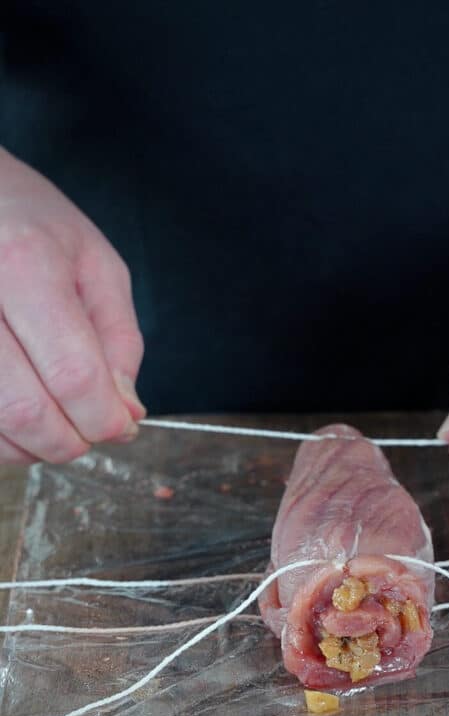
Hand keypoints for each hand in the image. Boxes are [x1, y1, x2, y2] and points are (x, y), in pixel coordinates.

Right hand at [0, 148, 144, 464]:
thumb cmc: (31, 225)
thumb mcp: (96, 265)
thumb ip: (119, 341)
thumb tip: (124, 412)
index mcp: (23, 263)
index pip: (72, 374)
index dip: (104, 418)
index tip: (121, 426)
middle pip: (24, 410)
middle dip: (70, 441)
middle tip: (90, 431)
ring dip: (33, 446)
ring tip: (57, 421)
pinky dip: (3, 439)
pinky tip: (21, 417)